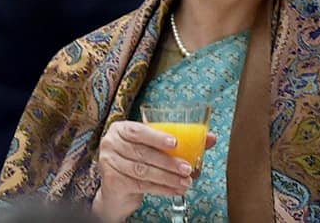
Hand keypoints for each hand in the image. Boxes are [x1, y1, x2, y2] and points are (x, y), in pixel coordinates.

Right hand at [92, 121, 215, 222]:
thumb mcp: (157, 146)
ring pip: (143, 171)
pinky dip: (161, 188)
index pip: (139, 131)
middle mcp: (111, 144)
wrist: (118, 187)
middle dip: (169, 162)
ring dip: (168, 178)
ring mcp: (108, 163)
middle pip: (143, 154)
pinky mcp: (112, 182)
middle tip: (188, 169)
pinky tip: (175, 190)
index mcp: (122, 129)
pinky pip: (141, 185)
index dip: (157, 137)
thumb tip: (211, 138)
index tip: (175, 143)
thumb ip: (182, 140)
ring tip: (185, 181)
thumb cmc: (140, 159)